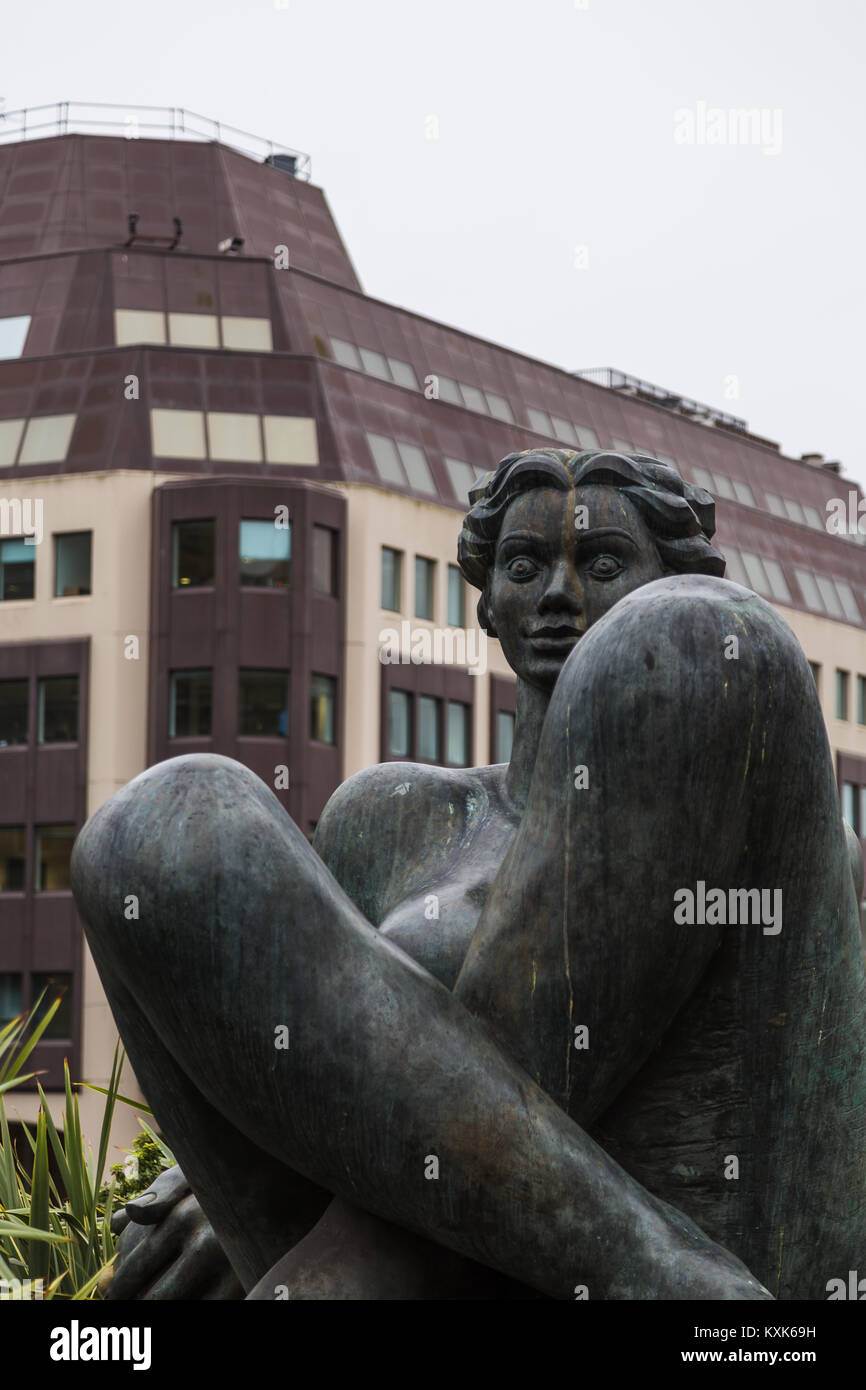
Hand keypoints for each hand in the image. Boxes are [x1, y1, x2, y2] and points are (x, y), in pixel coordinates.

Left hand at [103, 1166, 242, 1299]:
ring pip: (184, 1311)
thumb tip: (118, 1219)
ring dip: (168, 1313)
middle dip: (137, 1309)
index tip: (112, 1296)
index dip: (118, 1288)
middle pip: (156, 1300)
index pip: (134, 1268)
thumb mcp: (194, 1174)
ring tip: (158, 1307)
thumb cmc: (234, 1174)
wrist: (294, 1180)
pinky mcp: (252, 1281)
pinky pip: (213, 1310)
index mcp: (182, 1216)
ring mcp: (233, 1269)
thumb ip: (156, 1195)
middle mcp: (207, 1244)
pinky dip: (198, 1310)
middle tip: (132, 1309)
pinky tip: (193, 1304)